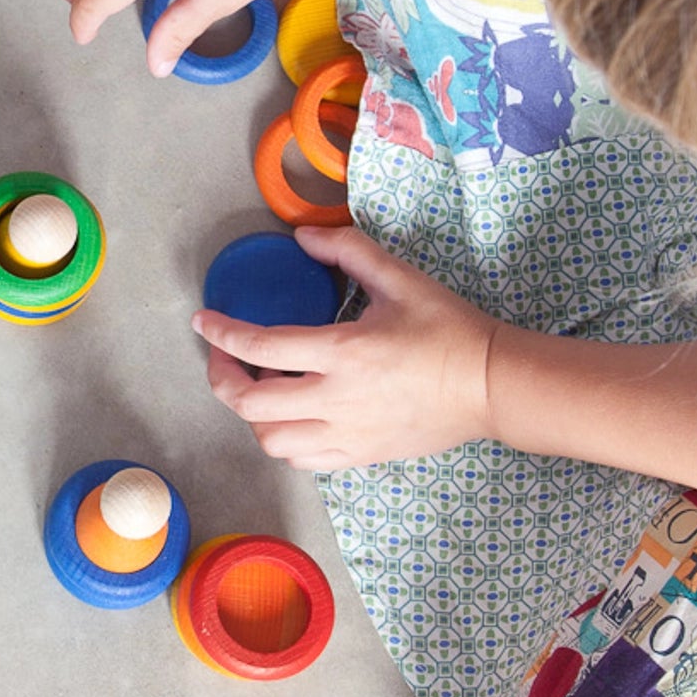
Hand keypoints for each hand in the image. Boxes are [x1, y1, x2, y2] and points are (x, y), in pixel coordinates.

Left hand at [190, 227, 495, 470]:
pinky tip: (288, 415)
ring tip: (256, 386)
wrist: (492, 386)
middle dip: (222, 378)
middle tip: (224, 355)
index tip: (204, 321)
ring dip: (251, 414)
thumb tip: (301, 237)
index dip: (222, 333)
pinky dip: (281, 439)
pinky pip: (302, 459)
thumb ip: (347, 250)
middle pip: (251, 405)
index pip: (260, 347)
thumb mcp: (401, 278)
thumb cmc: (449, 330)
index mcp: (343, 353)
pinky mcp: (361, 455)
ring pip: (271, 440)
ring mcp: (349, 435)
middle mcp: (338, 401)